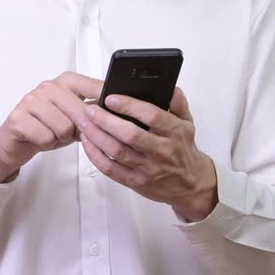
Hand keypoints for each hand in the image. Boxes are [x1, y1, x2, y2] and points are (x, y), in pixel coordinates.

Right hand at [0, 73, 102, 183]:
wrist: (15, 141)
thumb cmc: (47, 127)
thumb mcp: (75, 119)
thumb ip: (93, 113)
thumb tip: (117, 115)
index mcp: (64, 82)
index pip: (92, 86)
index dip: (105, 101)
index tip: (113, 111)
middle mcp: (47, 87)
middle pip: (80, 111)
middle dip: (80, 128)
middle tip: (73, 133)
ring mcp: (31, 101)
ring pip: (64, 126)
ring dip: (62, 138)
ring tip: (54, 135)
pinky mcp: (18, 118)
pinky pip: (46, 137)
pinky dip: (48, 143)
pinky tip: (42, 138)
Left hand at [77, 88, 218, 221]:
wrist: (191, 186)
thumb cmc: (183, 150)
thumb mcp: (187, 124)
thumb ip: (179, 105)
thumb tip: (171, 89)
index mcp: (175, 132)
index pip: (152, 116)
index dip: (130, 106)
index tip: (111, 97)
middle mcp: (162, 151)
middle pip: (130, 135)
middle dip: (106, 121)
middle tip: (90, 109)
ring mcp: (148, 168)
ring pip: (117, 151)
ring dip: (97, 136)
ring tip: (83, 123)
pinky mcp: (136, 182)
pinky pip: (111, 169)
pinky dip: (95, 155)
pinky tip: (87, 143)